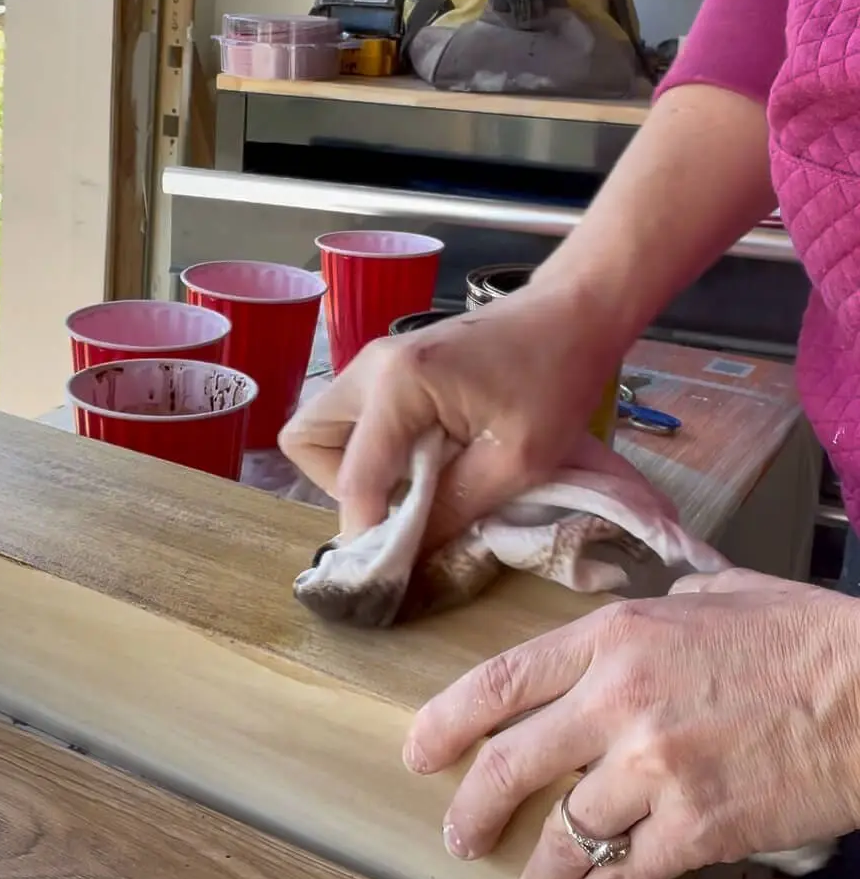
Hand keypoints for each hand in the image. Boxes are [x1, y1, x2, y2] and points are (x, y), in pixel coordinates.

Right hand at [280, 283, 618, 546]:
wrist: (572, 313)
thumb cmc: (554, 377)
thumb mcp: (517, 460)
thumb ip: (454, 509)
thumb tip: (408, 556)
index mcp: (398, 382)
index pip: (354, 475)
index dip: (366, 528)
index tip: (391, 566)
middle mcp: (370, 366)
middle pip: (306, 440)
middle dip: (340, 485)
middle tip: (397, 503)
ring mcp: (374, 362)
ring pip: (324, 428)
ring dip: (355, 467)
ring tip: (414, 483)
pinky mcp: (389, 367)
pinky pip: (354, 419)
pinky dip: (373, 449)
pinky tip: (426, 458)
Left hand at [403, 569, 859, 878]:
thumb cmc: (808, 639)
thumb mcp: (719, 596)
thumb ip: (664, 610)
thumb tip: (650, 616)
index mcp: (616, 636)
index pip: (502, 680)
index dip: (448, 720)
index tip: (421, 750)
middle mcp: (618, 701)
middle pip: (511, 764)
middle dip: (472, 809)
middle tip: (458, 836)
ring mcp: (655, 768)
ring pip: (563, 834)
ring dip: (537, 874)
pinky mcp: (698, 827)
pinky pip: (624, 876)